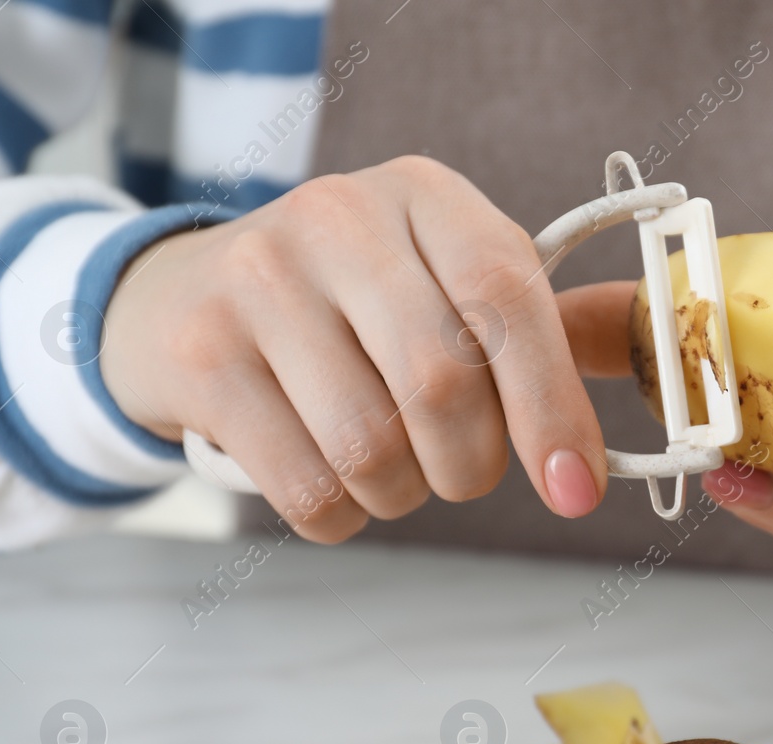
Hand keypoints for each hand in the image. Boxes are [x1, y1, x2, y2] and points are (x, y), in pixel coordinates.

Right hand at [101, 156, 621, 541]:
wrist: (179, 297)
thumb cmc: (350, 309)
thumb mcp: (439, 284)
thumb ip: (527, 342)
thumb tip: (593, 459)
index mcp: (424, 196)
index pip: (507, 296)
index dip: (551, 404)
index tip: (575, 488)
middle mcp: (337, 219)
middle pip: (441, 386)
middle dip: (470, 465)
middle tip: (461, 471)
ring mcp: (257, 281)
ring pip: (372, 449)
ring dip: (402, 495)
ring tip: (390, 471)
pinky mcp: (201, 357)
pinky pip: (307, 489)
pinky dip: (340, 517)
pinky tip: (333, 483)